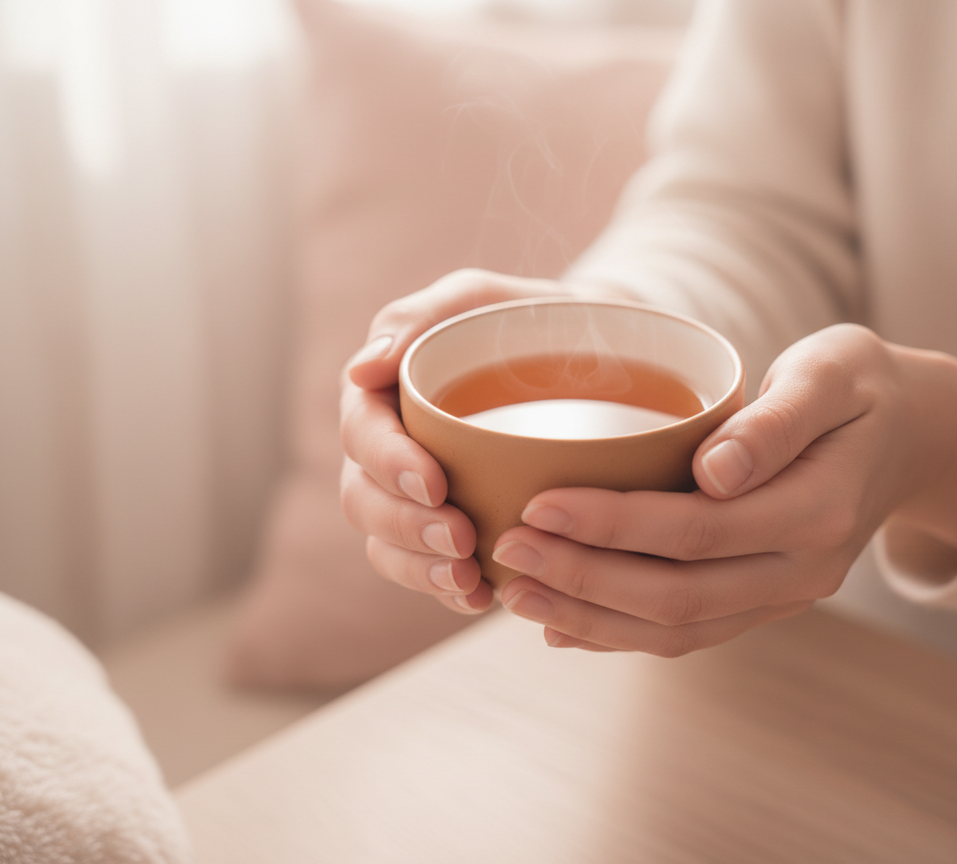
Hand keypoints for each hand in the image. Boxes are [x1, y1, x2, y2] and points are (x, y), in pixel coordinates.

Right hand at [340, 268, 579, 614]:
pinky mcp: (451, 531)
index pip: (361, 432)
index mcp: (384, 393)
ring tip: (467, 580)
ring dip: (419, 569)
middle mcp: (389, 450)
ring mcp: (416, 497)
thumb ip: (424, 317)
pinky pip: (429, 572)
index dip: (386, 463)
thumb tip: (363, 369)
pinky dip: (448, 591)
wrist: (595, 358)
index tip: (434, 482)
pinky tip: (482, 597)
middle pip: (364, 500)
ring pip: (387, 545)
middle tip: (459, 539)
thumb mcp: (483, 300)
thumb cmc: (530, 319)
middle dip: (405, 526)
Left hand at [491, 323, 956, 654]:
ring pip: (677, 629)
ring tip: (514, 594)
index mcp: (819, 508)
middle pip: (678, 595)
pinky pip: (689, 632)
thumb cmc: (861, 386)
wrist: (913, 436)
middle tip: (505, 550)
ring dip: (589, 618)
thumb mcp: (835, 372)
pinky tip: (561, 625)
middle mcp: (804, 569)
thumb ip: (778, 420)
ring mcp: (784, 594)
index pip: (700, 531)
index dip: (614, 526)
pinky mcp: (763, 599)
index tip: (538, 505)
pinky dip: (619, 634)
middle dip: (582, 579)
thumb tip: (712, 471)